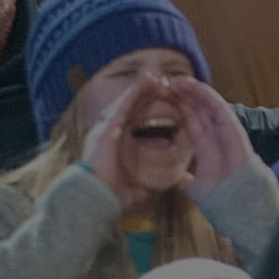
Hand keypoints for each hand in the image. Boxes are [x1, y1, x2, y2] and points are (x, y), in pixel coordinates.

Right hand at [80, 76, 165, 210]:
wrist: (93, 202)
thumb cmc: (112, 197)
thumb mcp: (141, 187)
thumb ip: (160, 181)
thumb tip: (185, 179)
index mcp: (111, 143)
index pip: (130, 119)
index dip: (143, 106)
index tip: (160, 97)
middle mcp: (105, 133)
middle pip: (126, 107)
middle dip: (142, 93)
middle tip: (160, 81)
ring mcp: (103, 131)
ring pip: (123, 103)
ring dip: (138, 89)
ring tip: (153, 76)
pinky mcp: (105, 132)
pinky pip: (121, 108)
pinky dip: (133, 94)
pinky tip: (145, 82)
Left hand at [171, 77, 256, 203]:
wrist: (235, 205)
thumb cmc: (218, 197)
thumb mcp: (195, 187)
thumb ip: (188, 179)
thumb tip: (181, 179)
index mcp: (206, 145)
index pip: (192, 121)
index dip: (180, 108)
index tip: (163, 97)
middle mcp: (216, 135)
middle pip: (198, 109)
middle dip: (184, 96)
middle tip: (166, 83)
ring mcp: (225, 130)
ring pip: (208, 105)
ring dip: (193, 91)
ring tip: (177, 80)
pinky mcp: (233, 128)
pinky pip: (220, 108)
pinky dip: (207, 96)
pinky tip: (194, 86)